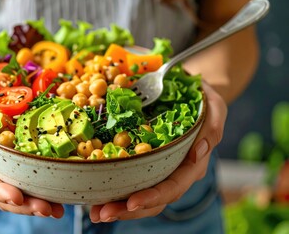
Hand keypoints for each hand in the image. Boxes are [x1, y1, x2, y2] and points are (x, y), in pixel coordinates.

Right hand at [0, 63, 63, 217]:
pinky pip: (30, 174)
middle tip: (48, 209)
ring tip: (58, 209)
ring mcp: (2, 162)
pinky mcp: (17, 155)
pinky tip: (62, 192)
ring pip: (18, 190)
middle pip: (2, 192)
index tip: (17, 197)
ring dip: (37, 202)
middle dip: (25, 204)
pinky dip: (45, 185)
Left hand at [89, 82, 227, 222]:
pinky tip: (94, 196)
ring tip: (94, 212)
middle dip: (127, 209)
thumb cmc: (202, 99)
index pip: (174, 186)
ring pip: (140, 196)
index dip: (153, 197)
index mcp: (192, 164)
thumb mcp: (213, 107)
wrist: (191, 94)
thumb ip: (212, 128)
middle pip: (154, 200)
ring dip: (117, 206)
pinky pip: (130, 180)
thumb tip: (198, 151)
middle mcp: (175, 172)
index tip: (131, 202)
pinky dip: (113, 189)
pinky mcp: (144, 162)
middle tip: (102, 214)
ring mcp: (159, 169)